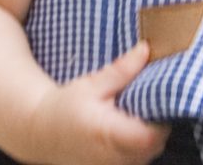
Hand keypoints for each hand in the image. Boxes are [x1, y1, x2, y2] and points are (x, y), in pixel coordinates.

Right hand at [18, 42, 169, 164]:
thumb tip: (145, 49)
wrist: (41, 132)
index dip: (161, 121)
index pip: (148, 137)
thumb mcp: (91, 83)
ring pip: (147, 156)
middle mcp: (109, 156)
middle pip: (153, 147)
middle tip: (150, 104)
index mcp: (106, 132)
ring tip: (138, 116)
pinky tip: (129, 130)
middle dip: (158, 125)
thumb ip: (121, 70)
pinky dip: (139, 148)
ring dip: (149, 137)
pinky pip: (137, 161)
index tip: (159, 102)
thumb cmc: (65, 106)